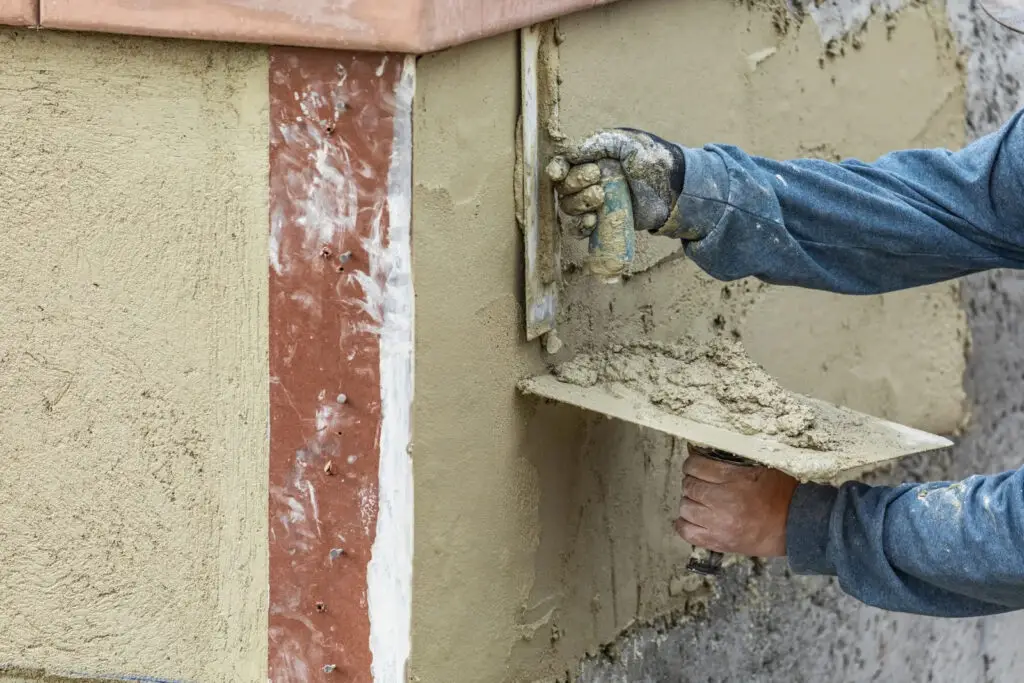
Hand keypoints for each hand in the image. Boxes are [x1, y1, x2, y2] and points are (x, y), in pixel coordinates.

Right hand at [547, 128, 693, 238]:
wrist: (676, 189)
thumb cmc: (654, 160)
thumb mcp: (628, 144)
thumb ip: (598, 143)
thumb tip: (569, 154)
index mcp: (593, 158)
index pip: (564, 163)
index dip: (557, 169)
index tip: (558, 173)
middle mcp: (589, 180)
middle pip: (563, 187)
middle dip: (574, 183)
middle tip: (597, 178)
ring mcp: (595, 202)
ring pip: (569, 207)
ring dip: (578, 204)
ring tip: (600, 197)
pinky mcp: (604, 221)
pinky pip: (581, 229)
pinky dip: (580, 227)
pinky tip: (591, 221)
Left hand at [674, 447, 797, 557]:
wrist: (798, 526)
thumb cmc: (783, 493)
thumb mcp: (762, 467)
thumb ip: (735, 460)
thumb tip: (706, 449)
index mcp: (735, 479)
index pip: (696, 465)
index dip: (693, 464)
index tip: (696, 465)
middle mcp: (724, 501)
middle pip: (689, 485)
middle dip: (692, 481)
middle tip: (701, 483)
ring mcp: (720, 524)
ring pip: (685, 507)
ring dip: (690, 501)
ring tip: (701, 501)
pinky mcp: (720, 542)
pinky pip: (687, 532)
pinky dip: (685, 524)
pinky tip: (692, 518)